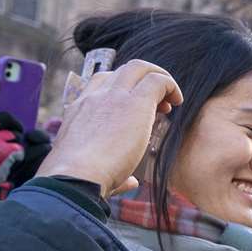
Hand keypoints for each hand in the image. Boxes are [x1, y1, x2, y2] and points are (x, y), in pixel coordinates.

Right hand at [40, 59, 183, 195]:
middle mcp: (94, 97)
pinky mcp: (134, 103)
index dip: (123, 91)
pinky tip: (177, 102)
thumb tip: (129, 182)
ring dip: (159, 78)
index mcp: (79, 110)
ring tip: (171, 99)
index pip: (101, 85)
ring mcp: (113, 96)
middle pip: (121, 70)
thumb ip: (115, 173)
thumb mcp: (91, 169)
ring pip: (139, 67)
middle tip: (159, 104)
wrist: (73, 177)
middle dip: (143, 80)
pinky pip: (158, 81)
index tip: (138, 111)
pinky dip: (171, 86)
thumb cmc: (78, 179)